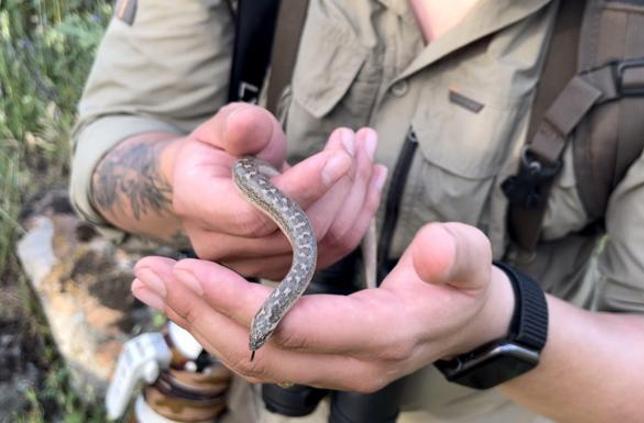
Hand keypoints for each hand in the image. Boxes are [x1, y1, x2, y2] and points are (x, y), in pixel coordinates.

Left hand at [132, 222, 514, 391]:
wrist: (466, 319)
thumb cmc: (463, 284)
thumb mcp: (471, 259)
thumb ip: (457, 255)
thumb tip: (432, 253)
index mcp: (383, 335)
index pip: (298, 327)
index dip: (241, 302)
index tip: (191, 268)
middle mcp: (350, 363)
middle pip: (261, 352)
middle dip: (201, 313)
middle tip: (152, 274)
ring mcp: (333, 369)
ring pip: (253, 359)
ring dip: (199, 323)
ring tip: (154, 285)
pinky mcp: (321, 360)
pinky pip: (262, 353)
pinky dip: (219, 327)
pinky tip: (190, 300)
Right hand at [168, 103, 387, 277]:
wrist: (213, 182)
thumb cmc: (219, 148)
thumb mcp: (223, 126)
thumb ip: (239, 125)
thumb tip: (246, 123)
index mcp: (199, 205)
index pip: (256, 213)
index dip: (303, 188)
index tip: (340, 155)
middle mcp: (223, 247)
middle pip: (298, 230)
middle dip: (341, 182)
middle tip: (357, 139)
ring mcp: (255, 265)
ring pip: (325, 240)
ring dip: (357, 193)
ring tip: (366, 149)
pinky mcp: (287, 270)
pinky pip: (335, 249)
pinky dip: (360, 212)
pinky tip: (372, 176)